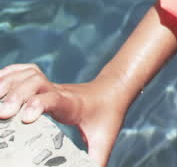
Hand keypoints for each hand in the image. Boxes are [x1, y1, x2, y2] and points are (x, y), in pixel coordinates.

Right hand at [0, 63, 128, 166]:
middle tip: (3, 114)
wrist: (113, 90)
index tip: (26, 118)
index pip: (55, 99)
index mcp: (73, 105)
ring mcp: (50, 85)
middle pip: (36, 82)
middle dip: (17, 95)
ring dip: (8, 83)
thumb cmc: (107, 115)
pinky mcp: (43, 83)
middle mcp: (59, 91)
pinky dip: (8, 74)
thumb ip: (96, 160)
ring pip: (28, 74)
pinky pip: (23, 71)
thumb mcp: (104, 139)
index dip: (39, 104)